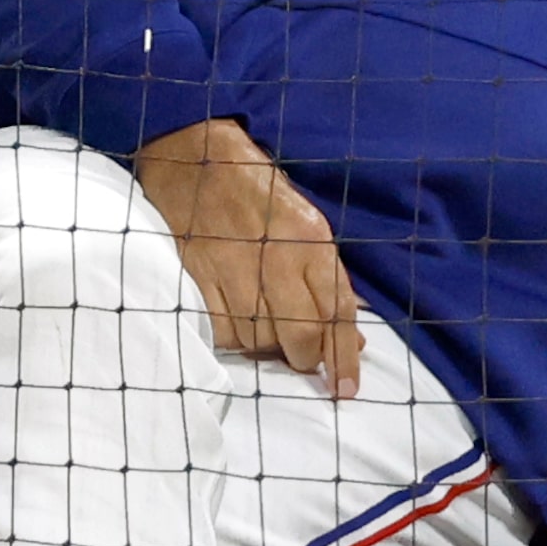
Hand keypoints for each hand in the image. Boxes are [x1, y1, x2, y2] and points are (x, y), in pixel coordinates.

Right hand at [131, 117, 362, 396]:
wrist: (194, 156)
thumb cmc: (256, 190)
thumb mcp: (307, 222)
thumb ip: (327, 280)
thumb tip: (352, 336)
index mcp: (312, 241)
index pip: (338, 313)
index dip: (345, 358)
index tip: (346, 389)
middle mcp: (277, 259)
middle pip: (302, 337)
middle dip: (305, 357)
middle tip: (300, 355)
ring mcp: (235, 271)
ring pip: (260, 342)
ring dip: (265, 346)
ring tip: (262, 324)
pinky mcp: (198, 279)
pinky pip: (222, 332)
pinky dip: (232, 337)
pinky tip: (234, 317)